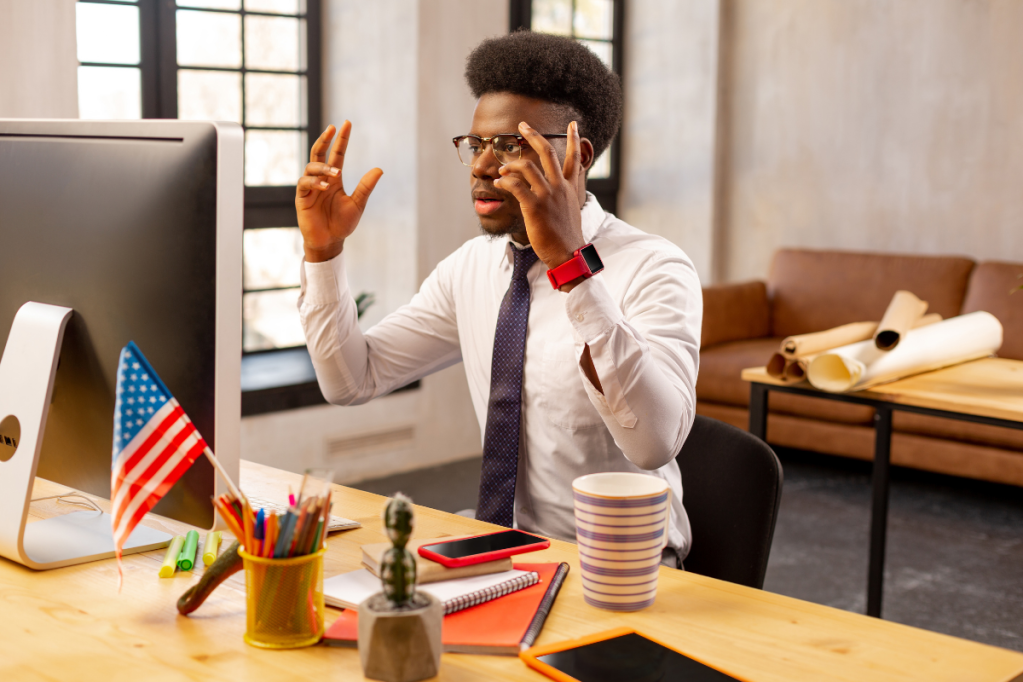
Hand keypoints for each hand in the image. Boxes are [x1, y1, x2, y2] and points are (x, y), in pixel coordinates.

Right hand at [296, 122, 382, 262]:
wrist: (329, 242)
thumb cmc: (342, 224)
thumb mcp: (357, 204)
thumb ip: (366, 187)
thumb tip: (380, 169)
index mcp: (334, 179)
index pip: (337, 154)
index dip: (341, 139)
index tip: (346, 123)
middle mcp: (321, 179)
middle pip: (319, 153)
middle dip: (325, 139)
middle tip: (332, 128)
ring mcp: (310, 188)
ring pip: (311, 166)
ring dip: (323, 167)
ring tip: (335, 173)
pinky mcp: (302, 198)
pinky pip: (304, 183)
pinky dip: (314, 182)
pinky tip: (324, 186)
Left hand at [495, 120, 585, 270]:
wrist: (568, 254)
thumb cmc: (567, 236)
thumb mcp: (572, 210)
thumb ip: (567, 195)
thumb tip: (565, 189)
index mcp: (569, 187)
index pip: (574, 158)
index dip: (574, 139)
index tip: (572, 124)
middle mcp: (559, 187)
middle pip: (547, 153)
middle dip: (534, 135)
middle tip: (522, 125)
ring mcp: (547, 196)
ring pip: (527, 167)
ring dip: (511, 164)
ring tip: (502, 169)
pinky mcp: (534, 206)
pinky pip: (515, 186)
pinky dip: (504, 182)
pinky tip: (498, 184)